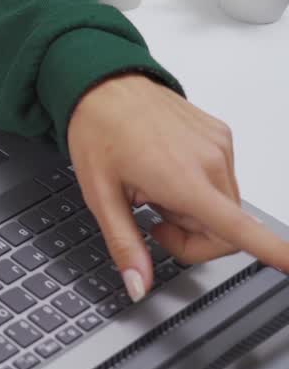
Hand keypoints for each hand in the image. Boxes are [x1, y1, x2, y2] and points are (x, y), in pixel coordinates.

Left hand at [68, 74, 288, 301]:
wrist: (103, 83)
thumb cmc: (98, 131)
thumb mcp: (100, 196)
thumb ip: (124, 245)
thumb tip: (137, 285)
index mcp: (182, 179)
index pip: (237, 226)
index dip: (271, 250)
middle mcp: (211, 161)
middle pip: (226, 229)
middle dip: (191, 238)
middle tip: (152, 219)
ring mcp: (220, 146)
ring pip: (225, 206)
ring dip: (193, 211)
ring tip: (155, 187)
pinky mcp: (222, 135)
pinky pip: (222, 179)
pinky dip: (198, 186)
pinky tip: (166, 170)